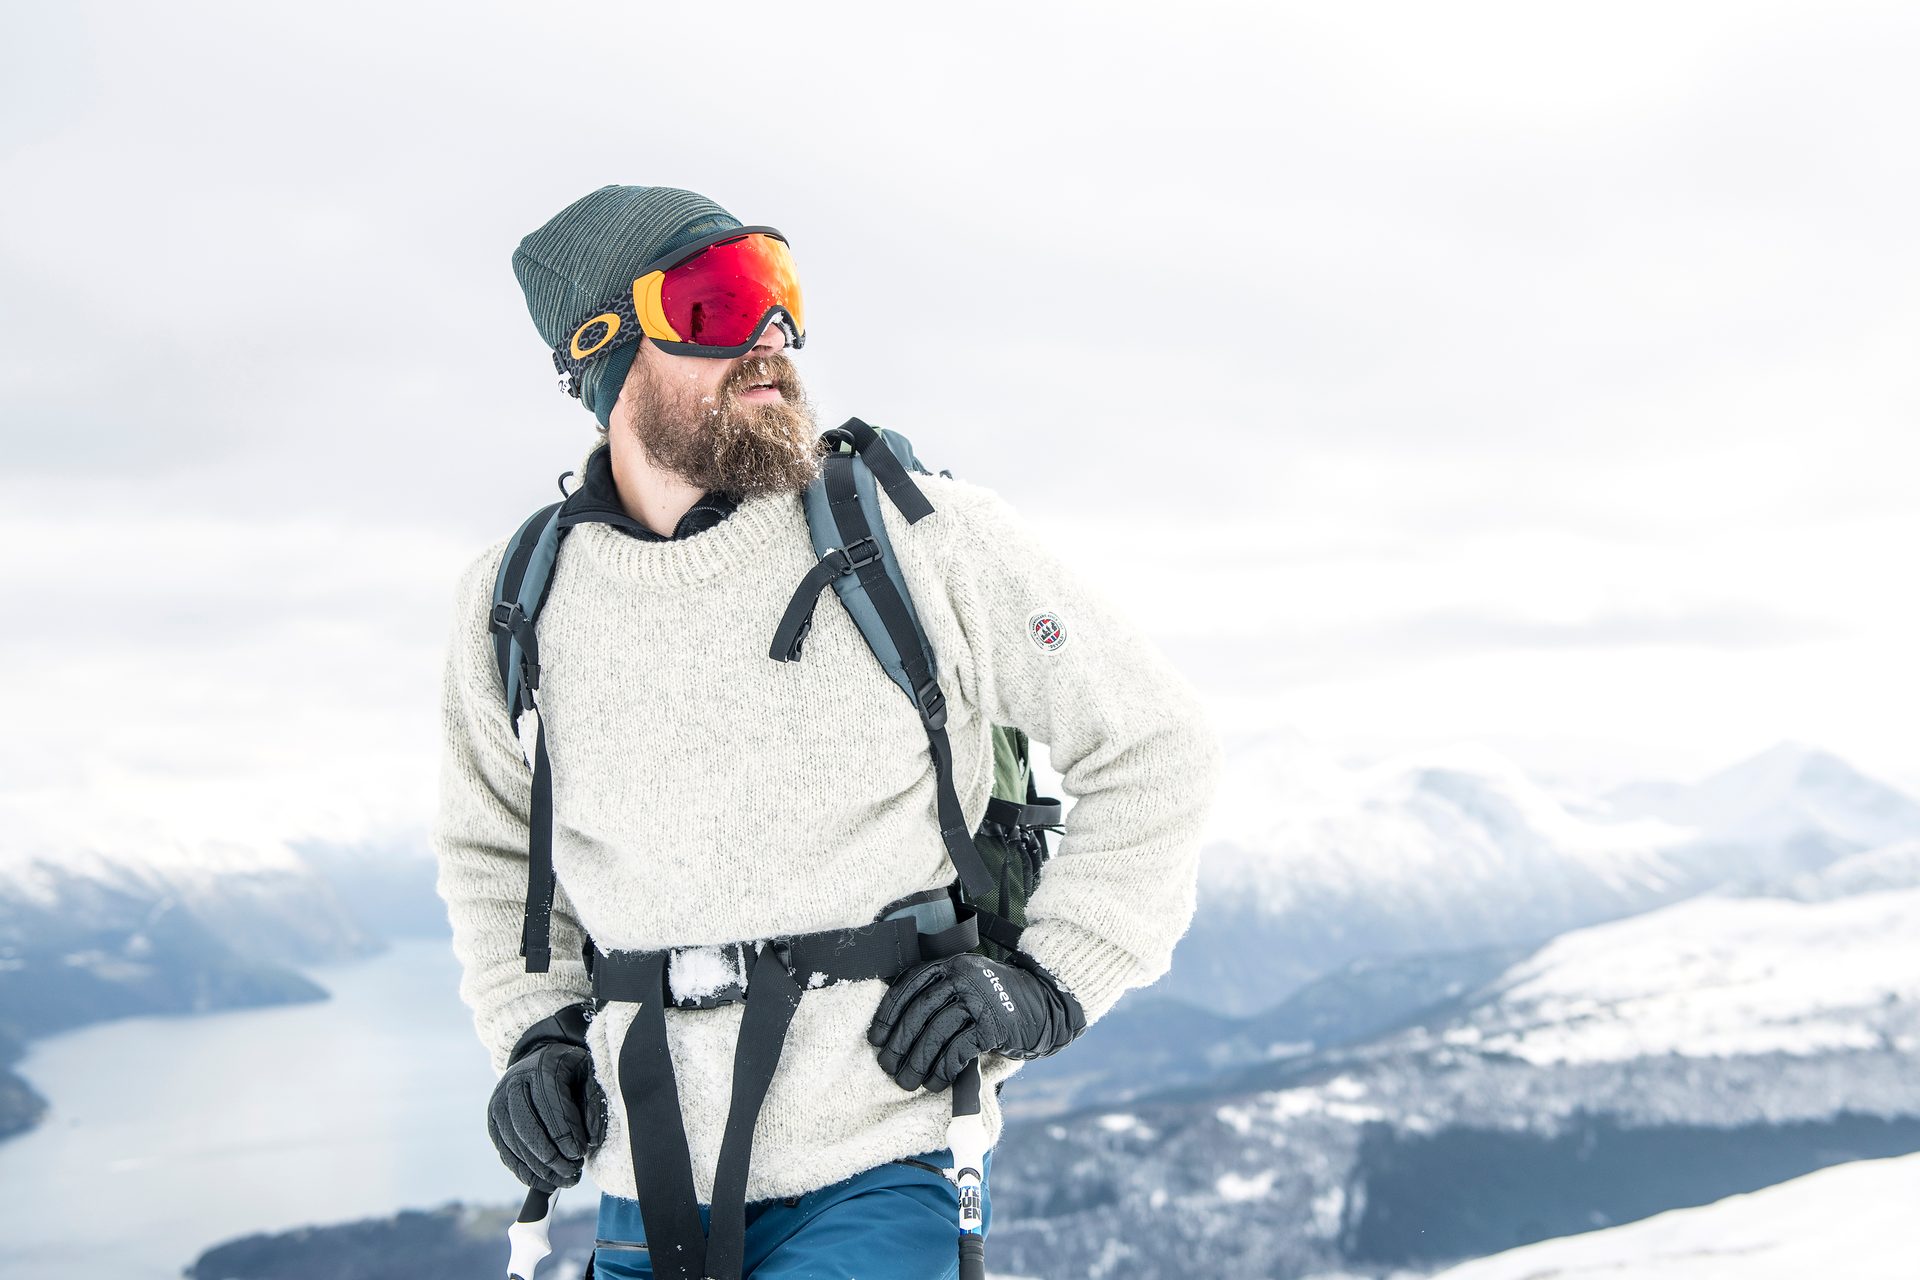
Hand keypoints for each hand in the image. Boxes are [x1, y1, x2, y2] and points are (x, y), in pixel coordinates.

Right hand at [487, 1004, 607, 1190]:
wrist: (543, 1060)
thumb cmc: (572, 1072)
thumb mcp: (590, 1076)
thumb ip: (595, 1103)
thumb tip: (592, 1141)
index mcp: (542, 1066)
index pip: (549, 1104)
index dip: (564, 1133)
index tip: (579, 1154)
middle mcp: (514, 1082)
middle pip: (527, 1127)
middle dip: (550, 1156)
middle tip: (572, 1173)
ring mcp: (498, 1102)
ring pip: (514, 1143)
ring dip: (538, 1169)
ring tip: (563, 1180)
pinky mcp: (493, 1121)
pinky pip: (505, 1152)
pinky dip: (524, 1171)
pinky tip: (544, 1181)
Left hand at [866, 953, 1085, 1091]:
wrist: (1046, 1003)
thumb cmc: (998, 999)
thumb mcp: (967, 984)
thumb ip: (940, 995)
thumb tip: (896, 1031)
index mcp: (950, 964)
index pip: (907, 986)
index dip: (887, 1015)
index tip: (876, 1039)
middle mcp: (962, 977)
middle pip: (918, 1012)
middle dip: (899, 1045)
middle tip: (889, 1068)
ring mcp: (979, 999)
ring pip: (936, 1033)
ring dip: (918, 1063)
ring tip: (909, 1082)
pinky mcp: (994, 1025)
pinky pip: (958, 1050)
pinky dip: (943, 1069)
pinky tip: (937, 1082)